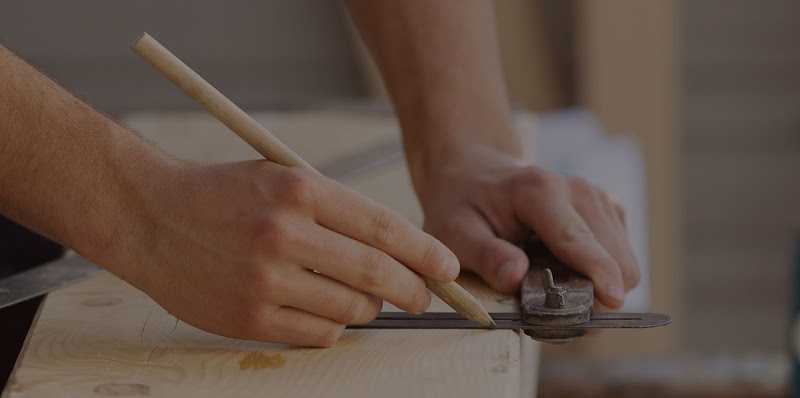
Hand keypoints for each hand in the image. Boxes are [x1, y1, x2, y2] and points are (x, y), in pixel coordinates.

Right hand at [112, 161, 458, 346]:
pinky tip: (326, 310)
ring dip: (371, 308)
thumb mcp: (281, 177)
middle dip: (414, 289)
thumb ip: (336, 209)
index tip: (447, 267)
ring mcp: (264, 280)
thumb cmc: (224, 194)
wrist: (150, 216)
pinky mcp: (248, 317)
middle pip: (376, 274)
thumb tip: (398, 251)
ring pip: (352, 309)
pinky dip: (335, 326)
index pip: (382, 226)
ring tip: (365, 298)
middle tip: (424, 295)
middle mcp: (283, 234)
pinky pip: (318, 334)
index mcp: (298, 190)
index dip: (424, 251)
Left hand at [414, 147, 639, 307]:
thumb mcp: (456, 232)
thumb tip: (517, 278)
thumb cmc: (463, 205)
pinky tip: (565, 273)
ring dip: (596, 289)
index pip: (577, 238)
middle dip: (593, 296)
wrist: (476, 174)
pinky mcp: (609, 210)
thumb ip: (486, 256)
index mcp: (539, 191)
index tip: (612, 300)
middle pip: (614, 258)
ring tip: (552, 290)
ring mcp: (599, 199)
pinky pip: (621, 258)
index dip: (598, 271)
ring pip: (624, 263)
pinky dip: (600, 276)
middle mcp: (578, 191)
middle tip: (552, 312)